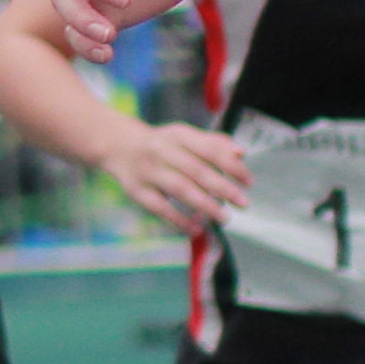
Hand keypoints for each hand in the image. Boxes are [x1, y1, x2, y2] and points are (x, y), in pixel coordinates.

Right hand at [99, 121, 251, 233]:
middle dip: (223, 188)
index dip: (231, 166)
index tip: (248, 182)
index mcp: (177, 135)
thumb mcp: (184, 136)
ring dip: (205, 205)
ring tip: (224, 218)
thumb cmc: (161, 143)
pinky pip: (160, 207)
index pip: (209, 149)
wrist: (116, 145)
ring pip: (180, 189)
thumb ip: (213, 143)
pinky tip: (196, 228)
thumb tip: (241, 154)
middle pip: (196, 170)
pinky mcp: (136, 190)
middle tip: (243, 203)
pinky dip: (179, 219)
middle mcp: (161, 150)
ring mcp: (148, 171)